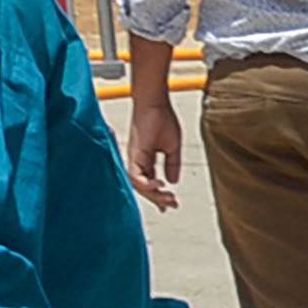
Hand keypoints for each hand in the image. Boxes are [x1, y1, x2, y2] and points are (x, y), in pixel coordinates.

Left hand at [126, 92, 185, 211]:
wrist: (154, 103)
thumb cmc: (162, 118)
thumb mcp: (172, 147)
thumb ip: (172, 164)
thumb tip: (173, 181)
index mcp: (145, 159)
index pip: (149, 182)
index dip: (158, 195)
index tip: (170, 205)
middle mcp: (137, 161)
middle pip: (143, 187)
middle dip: (158, 199)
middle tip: (173, 204)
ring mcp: (134, 158)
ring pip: (138, 185)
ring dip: (153, 195)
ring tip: (169, 198)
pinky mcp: (134, 154)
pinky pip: (135, 176)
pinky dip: (146, 184)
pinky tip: (159, 185)